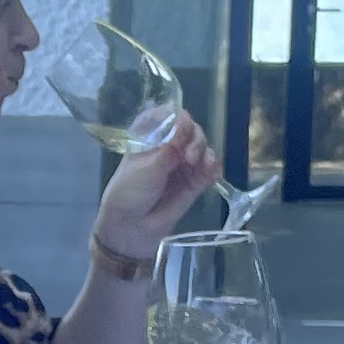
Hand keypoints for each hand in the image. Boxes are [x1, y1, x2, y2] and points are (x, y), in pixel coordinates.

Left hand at [92, 115, 219, 267]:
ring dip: (205, 152)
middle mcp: (168, 146)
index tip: (182, 124)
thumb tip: (186, 121)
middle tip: (188, 155)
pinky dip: (214, 168)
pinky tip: (213, 172)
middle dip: (194, 138)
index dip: (177, 116)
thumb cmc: (129, 193)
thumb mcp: (147, 168)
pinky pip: (210, 170)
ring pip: (202, 147)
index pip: (168, 115)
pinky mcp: (195, 182)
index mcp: (150, 137)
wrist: (130, 228)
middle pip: (190, 130)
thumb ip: (170, 147)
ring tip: (200, 164)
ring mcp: (183, 164)